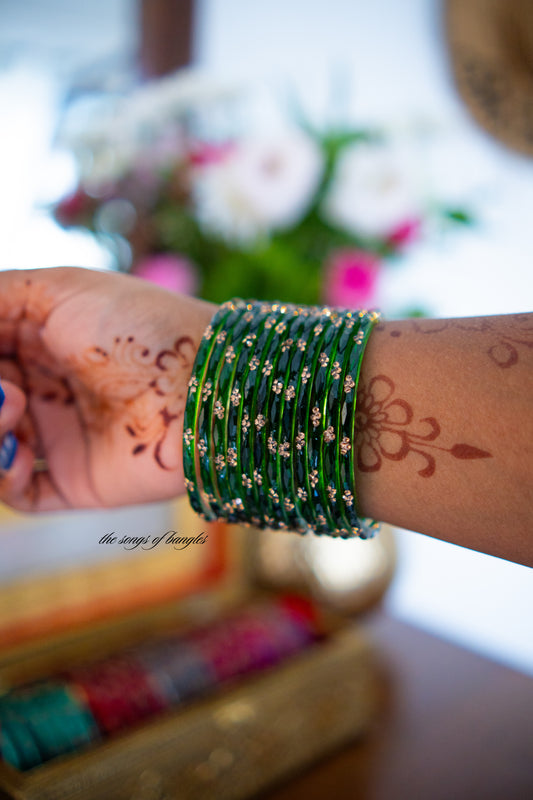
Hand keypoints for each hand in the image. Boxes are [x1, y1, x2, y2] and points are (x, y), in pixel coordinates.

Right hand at [0, 267, 215, 511]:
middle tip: (6, 392)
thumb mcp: (56, 291)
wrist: (201, 384)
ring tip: (14, 409)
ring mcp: (60, 437)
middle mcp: (46, 389)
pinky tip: (18, 452)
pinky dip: (2, 475)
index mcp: (40, 340)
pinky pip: (18, 492)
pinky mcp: (77, 481)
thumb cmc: (136, 327)